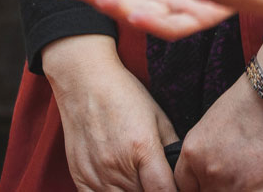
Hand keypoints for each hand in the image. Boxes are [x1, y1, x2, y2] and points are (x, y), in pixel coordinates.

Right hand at [43, 35, 179, 191]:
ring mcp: (97, 175)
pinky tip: (118, 185)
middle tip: (154, 178)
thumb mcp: (158, 117)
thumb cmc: (124, 95)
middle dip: (152, 190)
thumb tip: (182, 173)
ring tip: (137, 178)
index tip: (175, 187)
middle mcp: (118, 167)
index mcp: (143, 149)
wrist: (85, 82)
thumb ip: (172, 149)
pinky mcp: (80, 177)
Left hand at [172, 46, 262, 191]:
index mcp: (192, 154)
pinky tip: (261, 178)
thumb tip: (205, 173)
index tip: (207, 183)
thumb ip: (203, 155)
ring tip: (249, 173)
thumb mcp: (209, 127)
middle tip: (233, 172)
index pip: (184, 187)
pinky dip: (256, 191)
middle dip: (217, 187)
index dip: (198, 186)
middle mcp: (208, 171)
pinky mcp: (260, 190)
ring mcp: (233, 184)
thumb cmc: (246, 104)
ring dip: (238, 189)